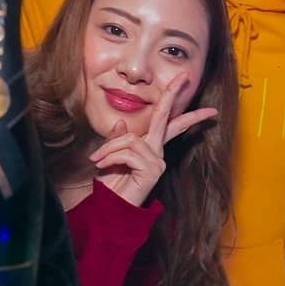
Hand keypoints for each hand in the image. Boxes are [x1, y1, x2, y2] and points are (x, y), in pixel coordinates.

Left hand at [87, 75, 216, 206]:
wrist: (110, 209)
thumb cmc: (111, 185)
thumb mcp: (111, 155)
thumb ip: (118, 139)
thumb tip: (122, 125)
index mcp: (150, 145)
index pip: (167, 120)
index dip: (177, 102)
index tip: (186, 81)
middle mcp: (157, 151)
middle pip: (165, 117)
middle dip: (172, 95)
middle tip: (184, 76)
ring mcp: (157, 161)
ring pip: (131, 139)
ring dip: (109, 149)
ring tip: (98, 161)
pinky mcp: (152, 170)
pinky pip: (128, 152)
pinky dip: (110, 157)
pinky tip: (102, 167)